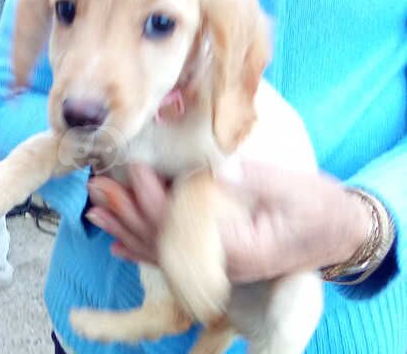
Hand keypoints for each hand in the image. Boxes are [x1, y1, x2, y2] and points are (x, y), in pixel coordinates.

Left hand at [85, 162, 370, 282]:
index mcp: (235, 246)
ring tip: (95, 212)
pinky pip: (170, 256)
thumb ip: (253, 180)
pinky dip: (141, 249)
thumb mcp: (293, 189)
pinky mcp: (213, 255)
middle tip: (96, 188)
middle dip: (126, 212)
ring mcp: (213, 263)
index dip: (152, 197)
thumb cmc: (318, 210)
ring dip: (125, 228)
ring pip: (159, 249)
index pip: (181, 225)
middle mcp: (217, 261)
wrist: (337, 234)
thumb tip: (215, 168)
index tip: (132, 169)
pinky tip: (117, 245)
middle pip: (160, 239)